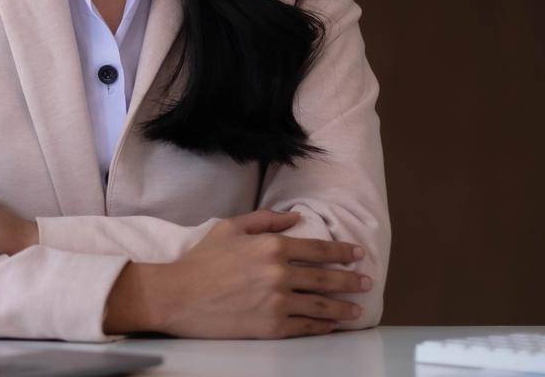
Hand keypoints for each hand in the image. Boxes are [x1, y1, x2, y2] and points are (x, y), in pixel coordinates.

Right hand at [105, 209, 371, 338]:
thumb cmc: (201, 260)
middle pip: (326, 278)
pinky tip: (331, 325)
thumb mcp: (229, 227)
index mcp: (271, 246)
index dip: (341, 251)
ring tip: (357, 309)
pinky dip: (322, 326)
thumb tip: (295, 218)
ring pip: (321, 305)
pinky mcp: (273, 326)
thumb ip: (264, 219)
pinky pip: (306, 326)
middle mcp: (280, 274)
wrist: (179, 296)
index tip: (357, 254)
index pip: (317, 248)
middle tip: (366, 282)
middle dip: (350, 280)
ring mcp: (278, 302)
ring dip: (343, 307)